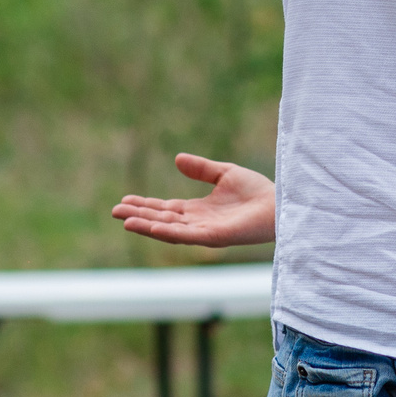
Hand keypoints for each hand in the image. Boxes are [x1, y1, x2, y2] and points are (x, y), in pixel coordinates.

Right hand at [112, 153, 277, 247]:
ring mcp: (205, 232)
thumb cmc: (258, 191)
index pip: (166, 209)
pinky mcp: (214, 237)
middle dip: (139, 215)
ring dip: (146, 225)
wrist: (280, 203)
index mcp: (199, 210)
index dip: (146, 205)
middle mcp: (198, 223)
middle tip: (115, 211)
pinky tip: (149, 226)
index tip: (125, 200)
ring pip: (169, 230)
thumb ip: (201, 169)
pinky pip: (185, 235)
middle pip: (162, 219)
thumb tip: (177, 159)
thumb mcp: (224, 173)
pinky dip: (166, 231)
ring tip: (124, 220)